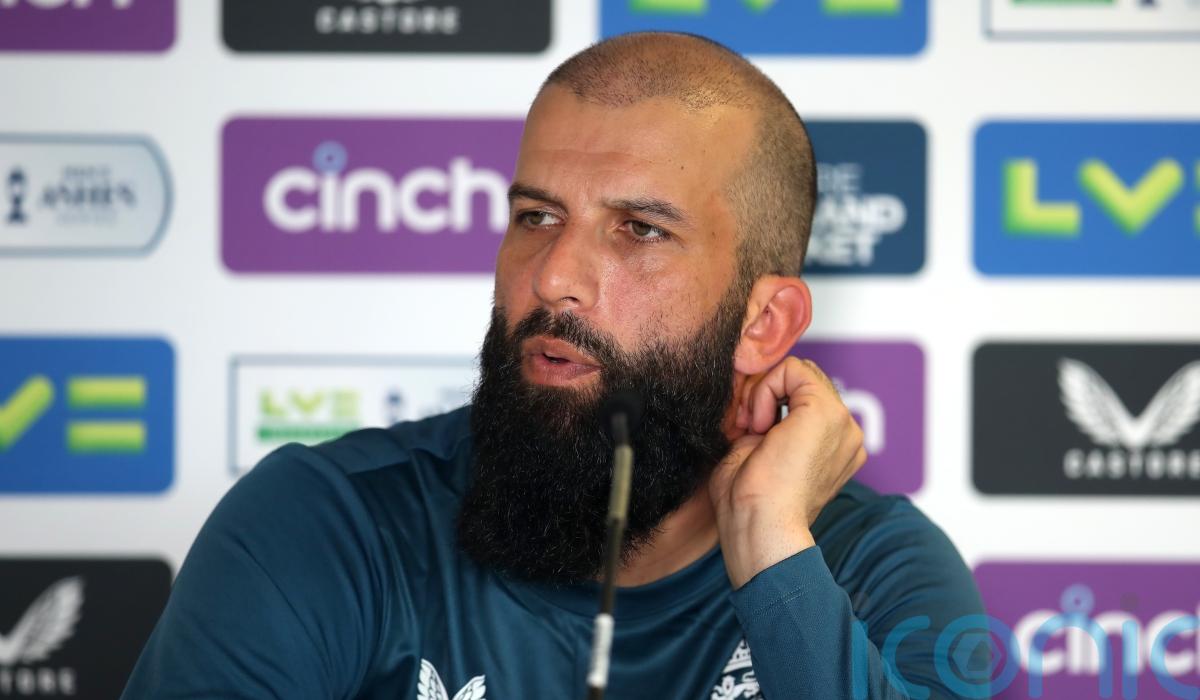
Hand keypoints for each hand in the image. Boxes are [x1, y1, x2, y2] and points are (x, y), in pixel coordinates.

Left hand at [709, 357, 866, 588]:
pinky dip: (765, 388)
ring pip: (797, 373)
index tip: (748, 431)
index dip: (768, 402)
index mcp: (835, 449)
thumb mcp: (757, 454)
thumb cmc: (750, 506)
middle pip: (803, 381)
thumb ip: (766, 427)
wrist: (760, 527)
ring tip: (753, 429)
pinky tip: (759, 425)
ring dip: (764, 392)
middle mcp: (847, 436)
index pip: (803, 397)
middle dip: (766, 393)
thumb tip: (754, 404)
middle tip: (747, 427)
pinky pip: (792, 369)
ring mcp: (843, 424)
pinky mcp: (827, 412)